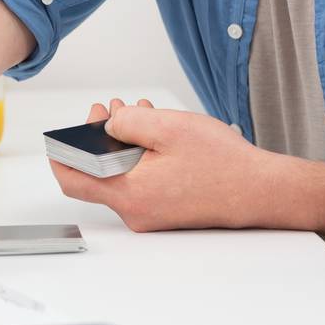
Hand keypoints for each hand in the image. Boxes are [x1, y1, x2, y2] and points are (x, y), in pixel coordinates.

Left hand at [48, 100, 291, 231]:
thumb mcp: (169, 128)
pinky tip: (154, 133)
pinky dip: (140, 156)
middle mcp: (136, 212)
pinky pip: (140, 182)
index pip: (73, 180)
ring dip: (124, 143)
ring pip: (121, 175)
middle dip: (100, 137)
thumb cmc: (224, 164)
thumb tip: (108, 124)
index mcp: (130, 194)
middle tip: (108, 109)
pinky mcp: (166, 212)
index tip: (59, 135)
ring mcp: (152, 215)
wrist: (264, 191)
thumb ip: (128, 123)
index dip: (61, 154)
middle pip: (98, 173)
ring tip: (138, 113)